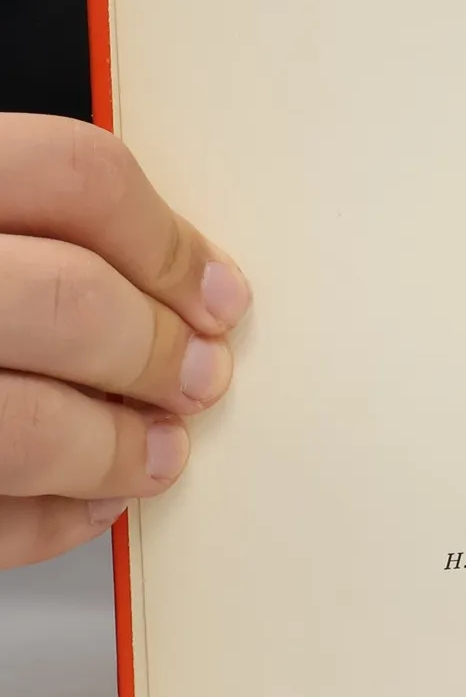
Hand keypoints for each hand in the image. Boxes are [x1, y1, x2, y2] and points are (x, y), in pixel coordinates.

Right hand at [0, 116, 248, 569]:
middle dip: (153, 350)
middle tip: (196, 375)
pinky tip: (81, 504)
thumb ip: (20, 226)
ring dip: (114, 448)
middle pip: (65, 299)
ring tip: (157, 453)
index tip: (215, 290)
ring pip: (21, 425)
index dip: (165, 239)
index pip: (71, 174)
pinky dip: (45, 522)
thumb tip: (179, 280)